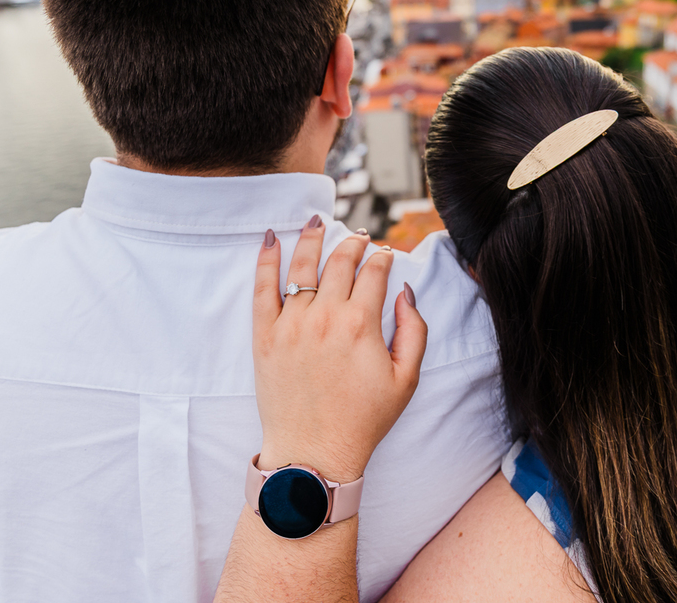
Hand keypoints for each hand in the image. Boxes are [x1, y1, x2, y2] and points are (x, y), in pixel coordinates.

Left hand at [251, 220, 426, 481]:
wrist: (314, 453)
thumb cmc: (364, 420)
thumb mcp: (407, 379)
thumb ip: (415, 331)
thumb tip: (405, 293)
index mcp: (362, 324)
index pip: (374, 272)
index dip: (384, 258)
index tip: (386, 255)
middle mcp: (325, 316)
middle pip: (340, 261)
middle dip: (354, 243)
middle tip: (360, 238)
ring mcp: (291, 324)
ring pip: (302, 266)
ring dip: (313, 237)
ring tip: (318, 222)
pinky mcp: (265, 336)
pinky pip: (262, 288)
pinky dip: (266, 260)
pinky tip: (270, 239)